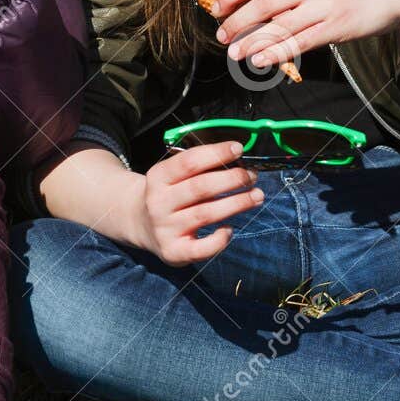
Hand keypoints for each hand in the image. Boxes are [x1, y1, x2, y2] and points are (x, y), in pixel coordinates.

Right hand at [130, 142, 264, 266]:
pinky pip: (201, 248)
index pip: (189, 162)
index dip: (216, 153)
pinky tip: (229, 229)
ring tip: (256, 196)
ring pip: (205, 214)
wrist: (142, 224)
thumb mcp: (172, 176)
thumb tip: (237, 162)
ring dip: (236, 203)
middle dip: (231, 179)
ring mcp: (165, 228)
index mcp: (158, 177)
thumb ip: (199, 168)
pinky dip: (220, 239)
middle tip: (251, 176)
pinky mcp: (174, 251)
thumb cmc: (169, 195)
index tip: (238, 149)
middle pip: (200, 187)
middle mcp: (158, 202)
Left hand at [209, 0, 399, 70]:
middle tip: (221, 37)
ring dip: (251, 42)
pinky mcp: (337, 27)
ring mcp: (323, 6)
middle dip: (236, 22)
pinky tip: (260, 60)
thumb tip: (253, 3)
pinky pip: (300, 42)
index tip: (216, 10)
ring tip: (234, 54)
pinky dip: (276, 52)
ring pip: (278, 27)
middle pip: (261, 5)